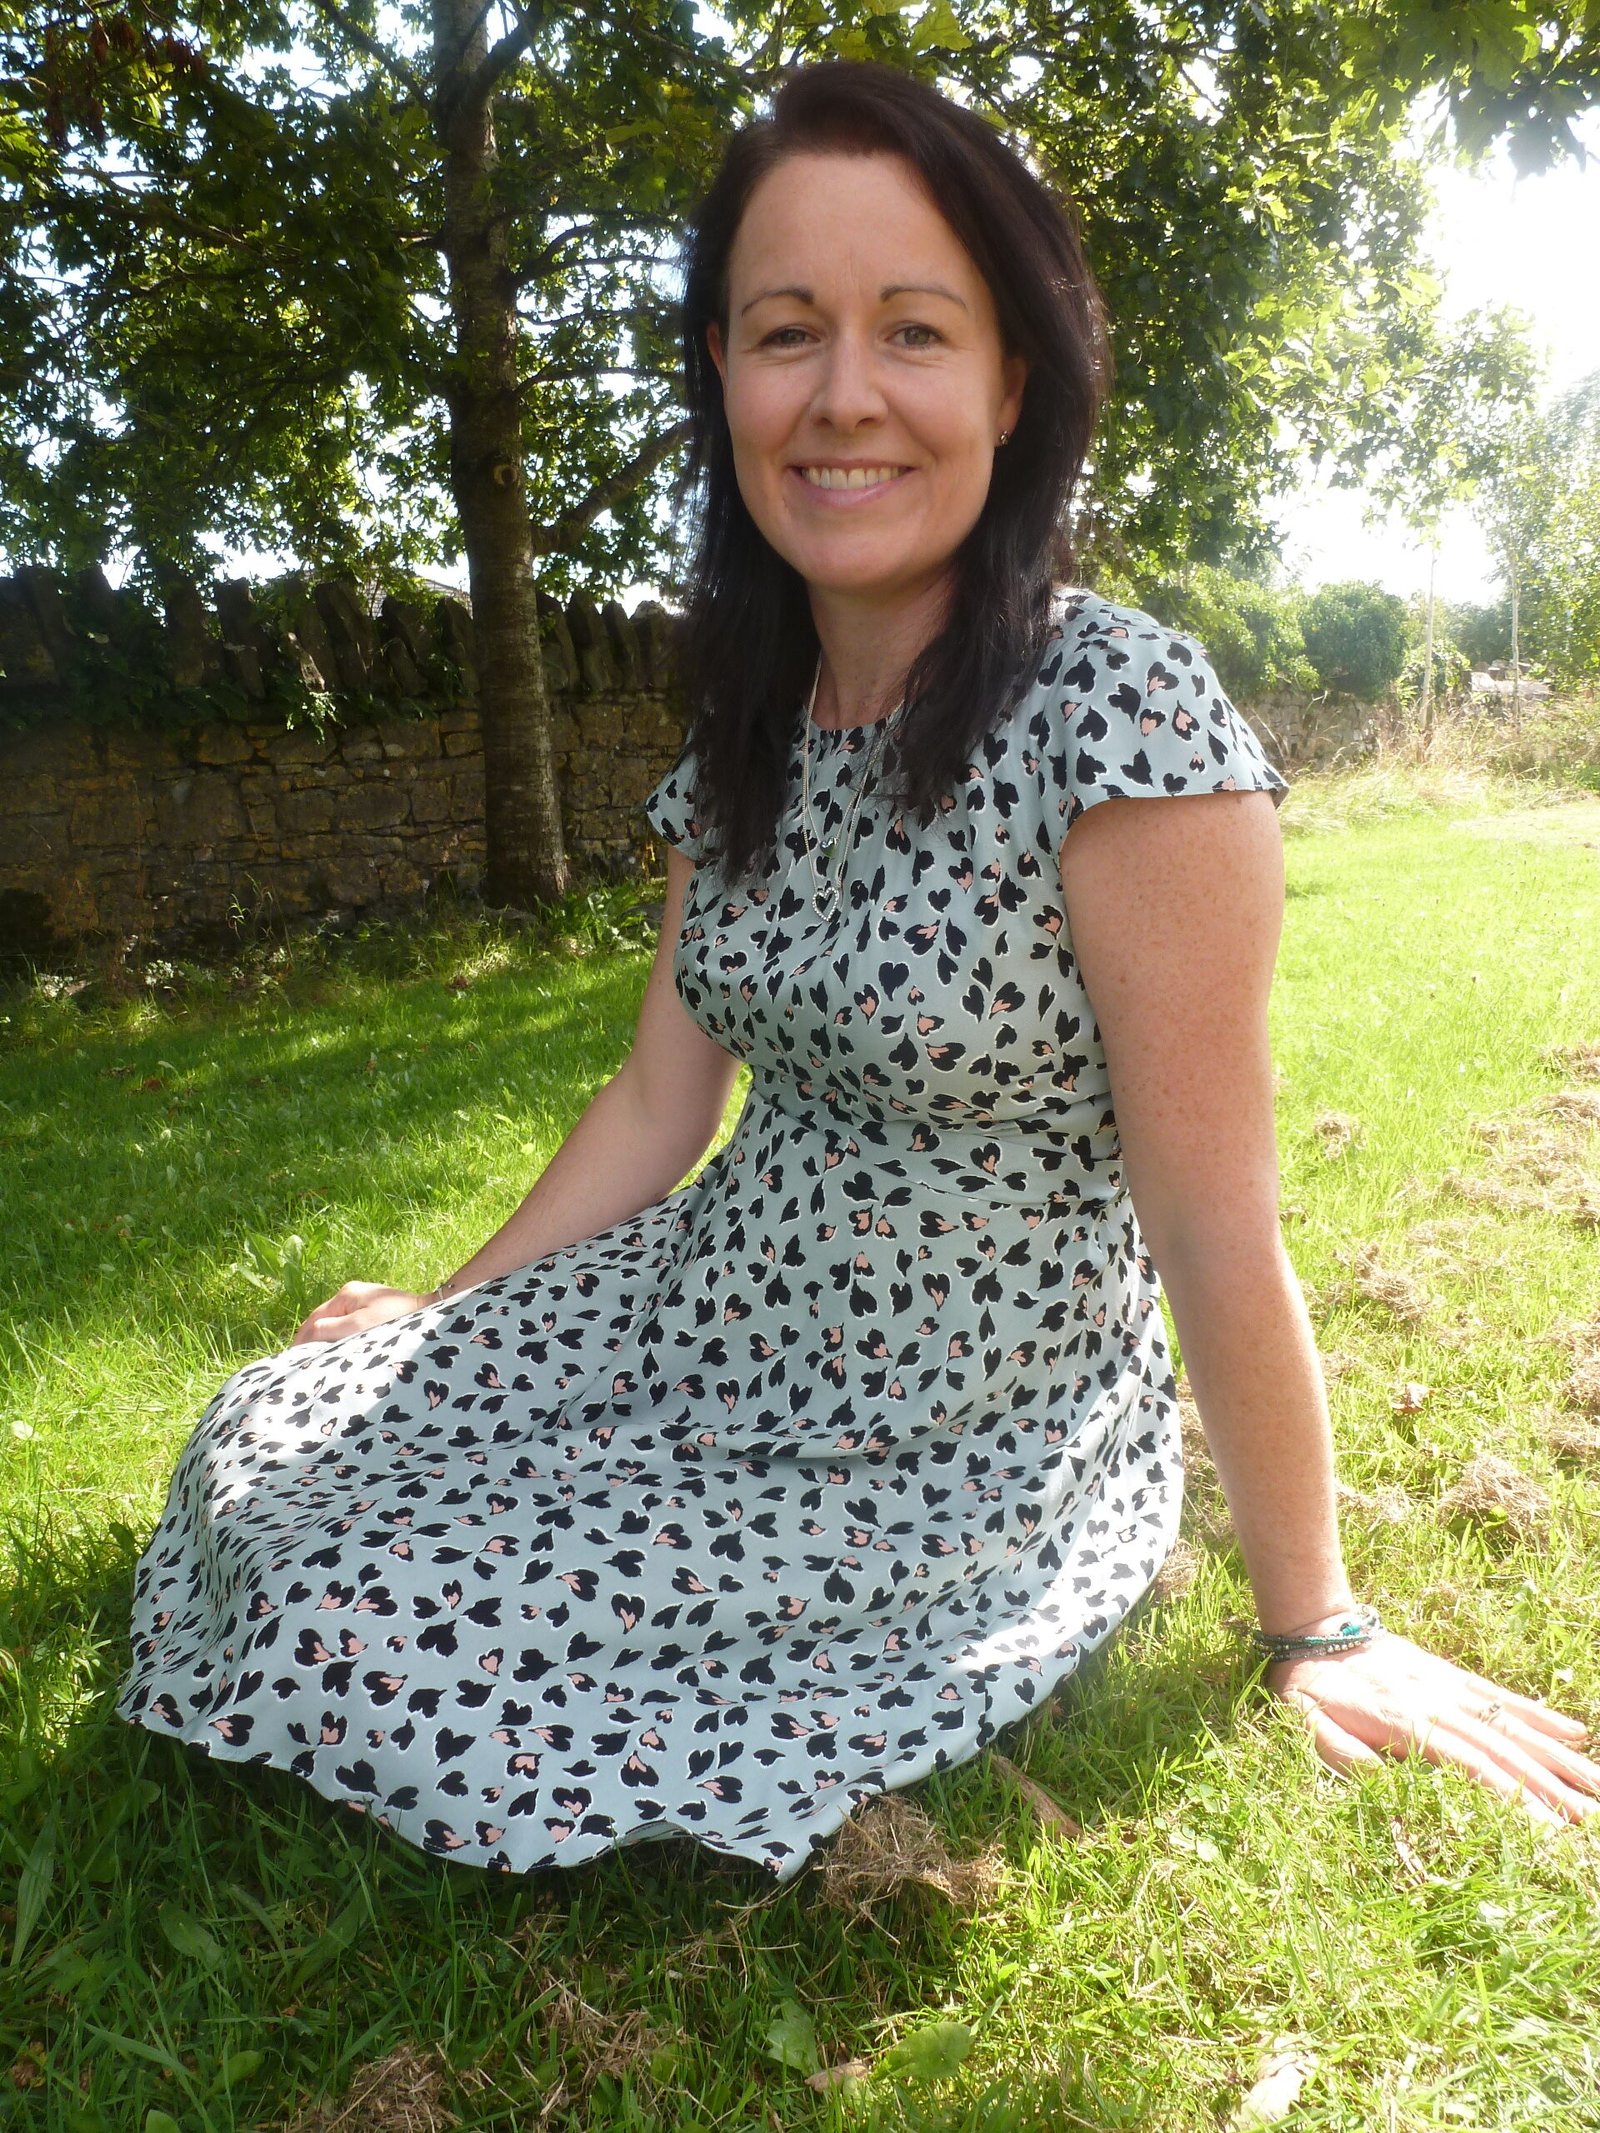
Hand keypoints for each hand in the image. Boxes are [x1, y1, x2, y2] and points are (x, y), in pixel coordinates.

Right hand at [291, 1280, 431, 1345]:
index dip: (303, 1339)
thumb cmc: (394, 1320)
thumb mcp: (359, 1326)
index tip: (294, 1359)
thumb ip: (331, 1330)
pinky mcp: (375, 1308)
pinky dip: (340, 1335)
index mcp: (346, 1294)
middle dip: (311, 1338)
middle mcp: (352, 1293)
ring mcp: (364, 1299)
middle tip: (301, 1361)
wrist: (429, 1313)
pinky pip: (349, 1322)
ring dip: (325, 1338)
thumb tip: (307, 1337)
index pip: (315, 1318)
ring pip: (336, 1321)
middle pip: (323, 1318)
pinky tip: (339, 1348)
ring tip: (316, 1358)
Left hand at [1268, 1630, 1599, 1829]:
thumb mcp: (1308, 1726)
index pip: (1472, 1765)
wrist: (1313, 1629)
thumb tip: (1386, 1785)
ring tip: (1599, 1787)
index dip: (1512, 1797)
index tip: (1550, 1831)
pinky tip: (1578, 1734)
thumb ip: (1344, 1756)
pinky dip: (1541, 1716)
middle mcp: (1439, 1704)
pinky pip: (1503, 1697)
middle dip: (1554, 1789)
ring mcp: (1451, 1688)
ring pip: (1516, 1726)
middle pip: (1507, 1750)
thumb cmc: (1307, 1689)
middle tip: (1593, 1821)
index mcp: (1407, 1723)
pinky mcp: (1454, 1677)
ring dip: (1560, 1758)